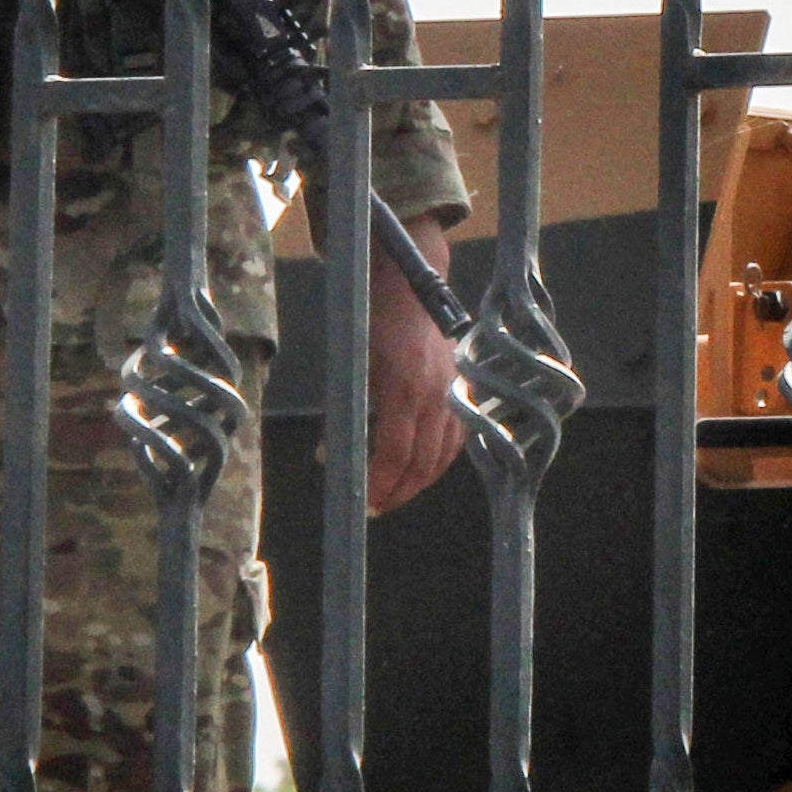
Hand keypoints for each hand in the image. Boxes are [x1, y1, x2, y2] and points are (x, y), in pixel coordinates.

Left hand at [366, 214, 464, 516]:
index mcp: (405, 386)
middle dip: (398, 491)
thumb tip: (328, 457)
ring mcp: (455, 392)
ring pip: (443, 455)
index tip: (364, 504)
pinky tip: (421, 470)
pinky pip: (457, 438)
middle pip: (422, 462)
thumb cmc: (373, 320)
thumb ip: (345, 411)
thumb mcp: (352, 362)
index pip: (395, 452)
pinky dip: (439, 461)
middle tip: (375, 507)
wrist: (413, 284)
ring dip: (419, 481)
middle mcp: (436, 393)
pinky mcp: (463, 389)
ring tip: (394, 495)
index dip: (380, 484)